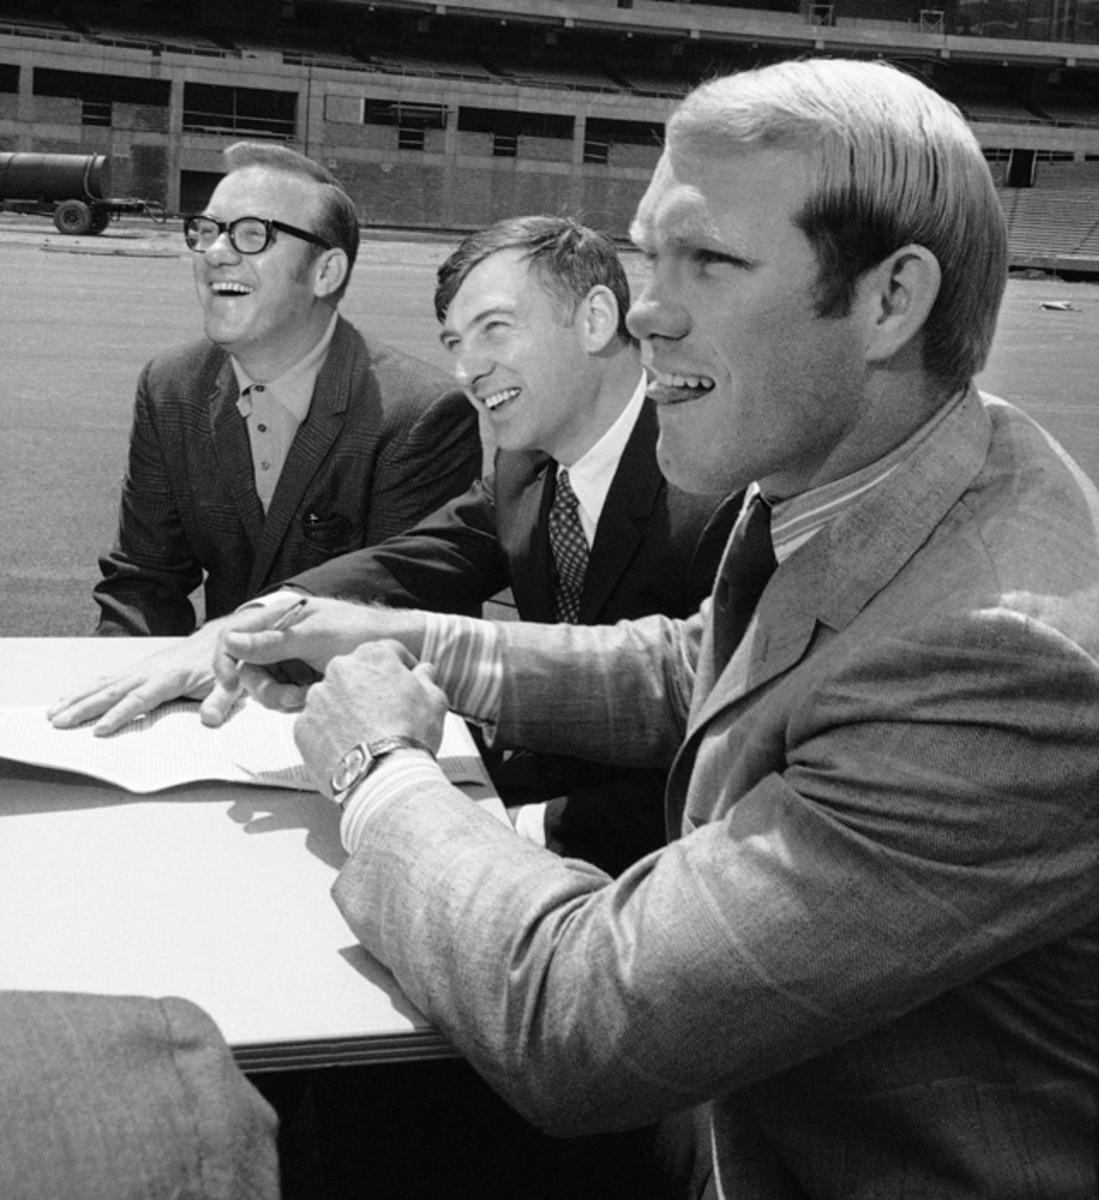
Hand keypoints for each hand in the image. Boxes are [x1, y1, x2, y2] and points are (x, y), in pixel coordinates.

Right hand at [47, 619, 228, 735]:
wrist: (223, 637)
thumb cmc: (225, 664)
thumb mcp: (231, 684)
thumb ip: (220, 702)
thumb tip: (209, 720)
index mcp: (171, 677)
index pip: (140, 699)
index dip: (120, 715)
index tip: (99, 731)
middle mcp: (150, 670)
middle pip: (112, 690)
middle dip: (84, 708)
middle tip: (58, 723)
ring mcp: (143, 667)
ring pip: (104, 683)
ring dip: (77, 697)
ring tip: (53, 713)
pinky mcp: (140, 667)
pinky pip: (108, 678)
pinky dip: (86, 688)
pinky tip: (71, 697)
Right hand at [213, 598, 427, 714]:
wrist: (401, 650)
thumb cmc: (362, 633)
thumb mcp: (315, 637)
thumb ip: (273, 642)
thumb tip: (231, 642)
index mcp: (280, 616)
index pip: (233, 637)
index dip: (226, 660)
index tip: (232, 684)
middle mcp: (281, 637)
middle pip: (248, 669)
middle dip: (266, 687)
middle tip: (292, 697)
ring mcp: (292, 659)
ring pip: (265, 687)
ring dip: (283, 697)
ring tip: (309, 697)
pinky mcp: (303, 678)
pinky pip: (284, 696)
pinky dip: (295, 702)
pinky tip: (314, 699)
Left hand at [294, 641, 447, 794]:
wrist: (383, 774)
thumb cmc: (410, 735)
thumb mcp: (434, 700)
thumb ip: (426, 678)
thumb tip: (423, 672)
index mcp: (372, 656)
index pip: (386, 652)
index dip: (399, 668)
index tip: (403, 683)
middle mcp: (339, 669)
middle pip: (355, 674)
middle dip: (368, 688)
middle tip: (384, 713)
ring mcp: (317, 698)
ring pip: (332, 699)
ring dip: (345, 710)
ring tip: (364, 735)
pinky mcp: (302, 727)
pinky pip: (316, 725)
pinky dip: (328, 734)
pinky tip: (347, 748)